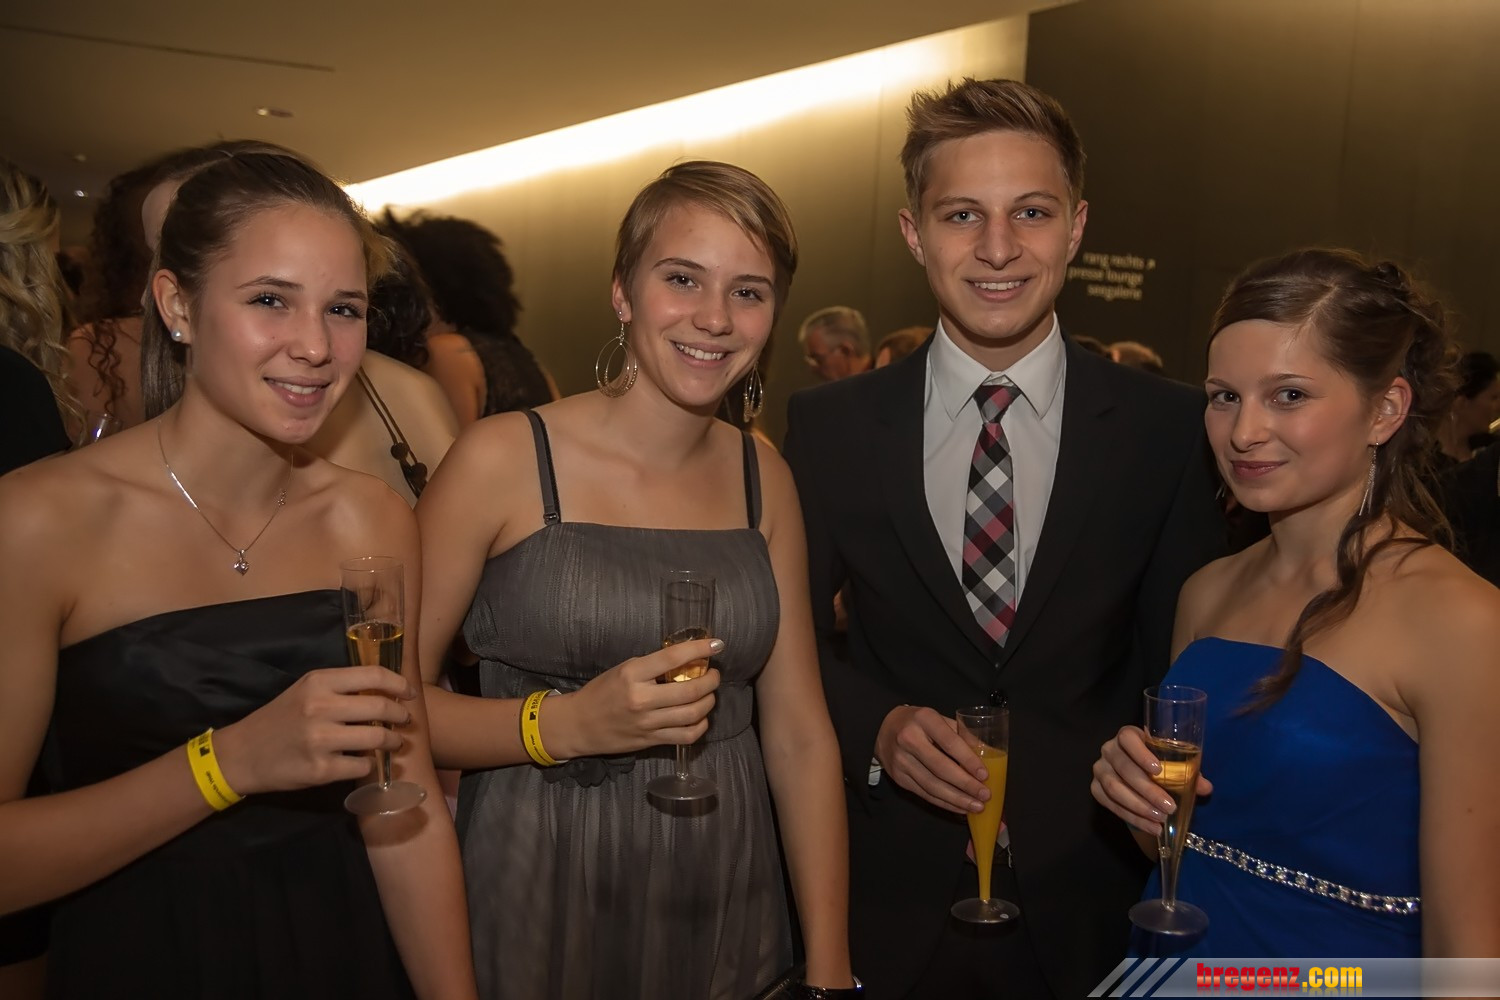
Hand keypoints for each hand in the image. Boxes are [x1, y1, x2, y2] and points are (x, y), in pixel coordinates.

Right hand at [214, 666, 415, 795]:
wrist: (242, 754)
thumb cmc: (280, 719)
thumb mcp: (306, 691)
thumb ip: (341, 688)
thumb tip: (386, 691)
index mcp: (319, 682)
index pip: (374, 676)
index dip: (399, 684)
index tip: (408, 693)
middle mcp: (321, 708)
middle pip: (381, 709)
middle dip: (401, 716)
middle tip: (405, 721)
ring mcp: (321, 740)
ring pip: (377, 739)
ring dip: (393, 742)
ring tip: (394, 743)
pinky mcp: (321, 770)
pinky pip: (362, 766)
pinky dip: (369, 765)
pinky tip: (365, 762)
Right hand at [545, 638, 722, 758]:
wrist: (579, 724)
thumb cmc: (601, 692)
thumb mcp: (623, 670)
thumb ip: (652, 667)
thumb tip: (687, 659)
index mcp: (632, 674)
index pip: (672, 658)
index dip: (699, 649)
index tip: (717, 644)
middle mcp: (641, 699)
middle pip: (690, 690)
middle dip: (711, 680)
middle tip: (714, 674)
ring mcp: (647, 723)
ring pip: (693, 714)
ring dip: (709, 702)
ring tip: (709, 694)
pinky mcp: (651, 741)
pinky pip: (686, 736)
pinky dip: (701, 725)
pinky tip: (701, 717)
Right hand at [874, 705, 988, 814]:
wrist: (882, 729)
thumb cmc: (918, 723)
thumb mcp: (939, 719)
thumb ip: (962, 734)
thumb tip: (989, 753)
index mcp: (924, 719)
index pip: (949, 742)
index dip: (968, 760)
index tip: (984, 774)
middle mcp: (909, 739)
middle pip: (940, 768)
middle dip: (965, 784)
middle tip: (985, 795)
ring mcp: (901, 761)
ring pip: (932, 785)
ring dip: (957, 799)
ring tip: (976, 806)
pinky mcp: (898, 778)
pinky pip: (924, 794)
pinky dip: (944, 803)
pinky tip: (959, 807)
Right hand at [1091, 724, 1212, 835]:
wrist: (1137, 773)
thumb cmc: (1158, 763)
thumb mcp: (1173, 762)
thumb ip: (1188, 772)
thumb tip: (1205, 787)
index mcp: (1127, 736)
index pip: (1128, 739)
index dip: (1141, 753)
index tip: (1159, 770)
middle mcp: (1109, 749)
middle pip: (1124, 768)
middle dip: (1147, 790)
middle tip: (1169, 806)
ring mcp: (1100, 769)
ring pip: (1114, 788)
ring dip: (1138, 806)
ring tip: (1160, 820)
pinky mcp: (1095, 788)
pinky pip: (1109, 804)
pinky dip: (1131, 817)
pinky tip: (1151, 827)